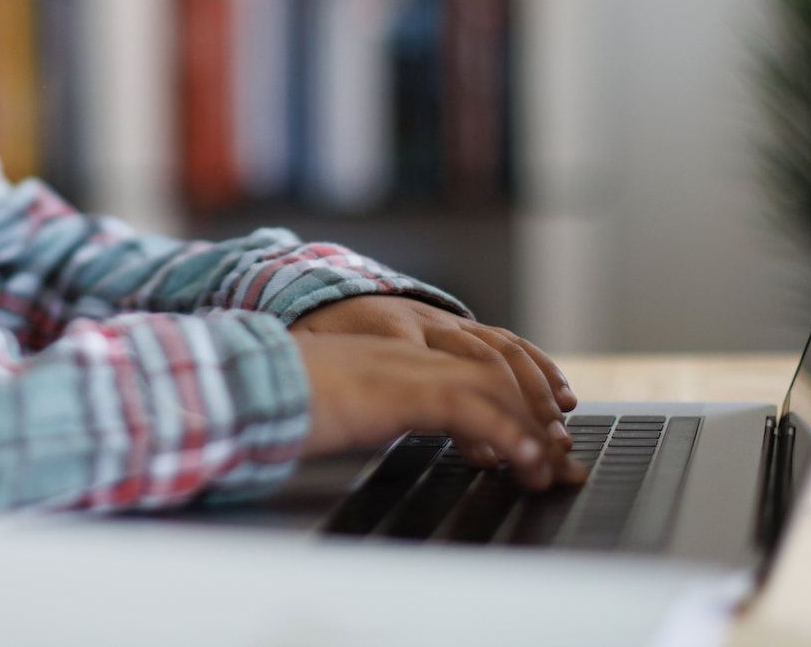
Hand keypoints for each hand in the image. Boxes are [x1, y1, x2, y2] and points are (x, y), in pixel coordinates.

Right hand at [292, 332, 585, 489]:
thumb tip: (385, 421)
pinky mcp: (402, 386)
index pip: (475, 353)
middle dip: (536, 409)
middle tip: (559, 452)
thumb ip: (375, 400)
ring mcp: (408, 361)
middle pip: (496, 365)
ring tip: (549, 467)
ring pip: (493, 384)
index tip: (540, 425)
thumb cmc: (284, 391)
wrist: (250, 378)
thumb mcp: (345, 393)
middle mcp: (410, 344)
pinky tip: (523, 461)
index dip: (516, 384)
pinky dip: (506, 435)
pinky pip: (471, 408)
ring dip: (530, 427)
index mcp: (399, 344)